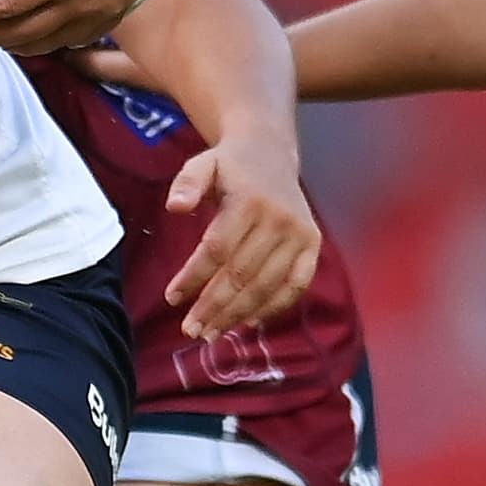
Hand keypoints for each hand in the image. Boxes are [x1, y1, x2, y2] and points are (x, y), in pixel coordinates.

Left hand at [160, 136, 320, 339]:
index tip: (172, 298)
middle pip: (242, 274)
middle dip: (214, 306)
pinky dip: (273, 308)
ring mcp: (300, 235)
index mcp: (250, 201)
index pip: (217, 249)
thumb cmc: (230, 166)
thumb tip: (175, 207)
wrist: (271, 152)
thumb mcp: (202, 163)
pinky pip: (295, 286)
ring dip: (238, 314)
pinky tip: (248, 322)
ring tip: (212, 333)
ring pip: (267, 286)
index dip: (194, 278)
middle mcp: (279, 220)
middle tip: (191, 329)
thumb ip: (186, 183)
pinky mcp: (313, 245)